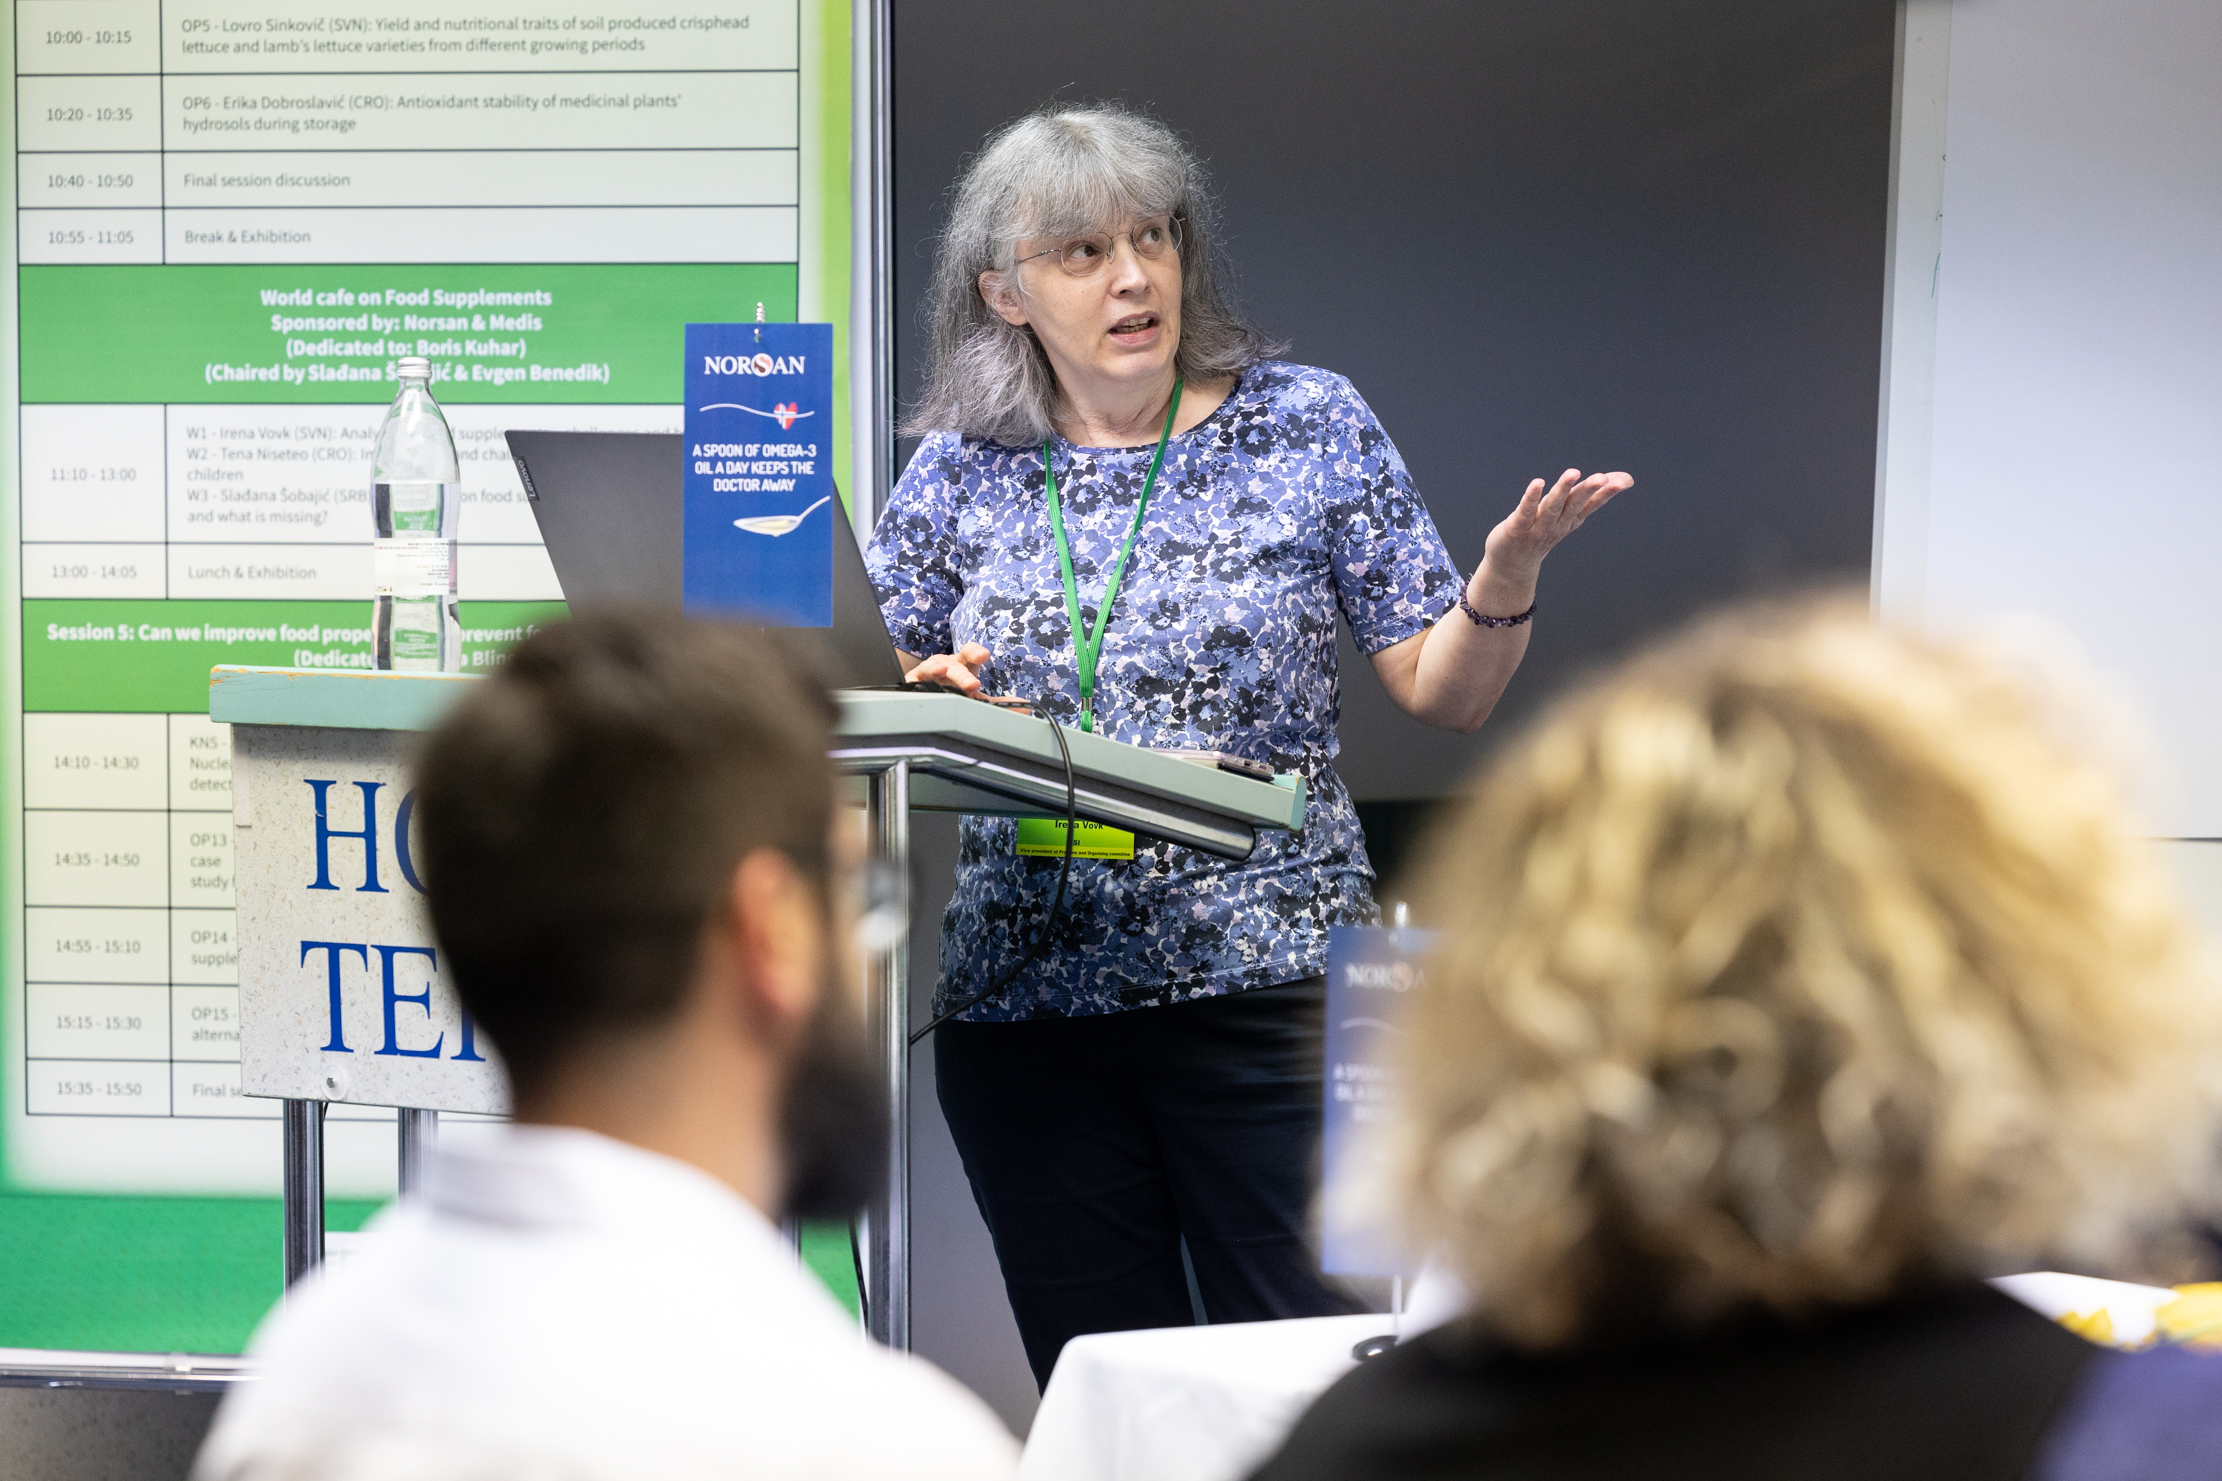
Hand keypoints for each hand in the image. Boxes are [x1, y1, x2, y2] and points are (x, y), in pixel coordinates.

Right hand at [904, 642, 992, 695]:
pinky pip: (913, 679)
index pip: (970, 653)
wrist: (928, 689)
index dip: (976, 652)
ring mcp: (929, 670)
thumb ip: (997, 701)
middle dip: (963, 675)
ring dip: (938, 669)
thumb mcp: (975, 693)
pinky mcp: (914, 679)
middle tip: (973, 685)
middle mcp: (947, 664)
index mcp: (964, 665)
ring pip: (933, 666)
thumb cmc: (955, 687)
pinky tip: (919, 683)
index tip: (983, 655)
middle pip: (955, 666)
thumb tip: (1023, 707)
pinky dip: (916, 680)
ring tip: (942, 672)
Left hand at [1482, 468, 1633, 585]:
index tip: (1625, 481)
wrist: (1513, 566)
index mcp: (1571, 519)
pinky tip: (1538, 482)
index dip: (1607, 493)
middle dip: (1588, 490)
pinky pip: (1526, 511)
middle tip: (1602, 478)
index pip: (1592, 504)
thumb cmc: (1541, 533)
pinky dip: (1532, 497)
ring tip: (1573, 473)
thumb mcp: (1568, 513)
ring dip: (1563, 489)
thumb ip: (1588, 494)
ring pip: (1552, 506)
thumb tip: (1624, 478)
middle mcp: (1558, 524)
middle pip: (1575, 504)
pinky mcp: (1518, 528)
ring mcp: (1538, 528)